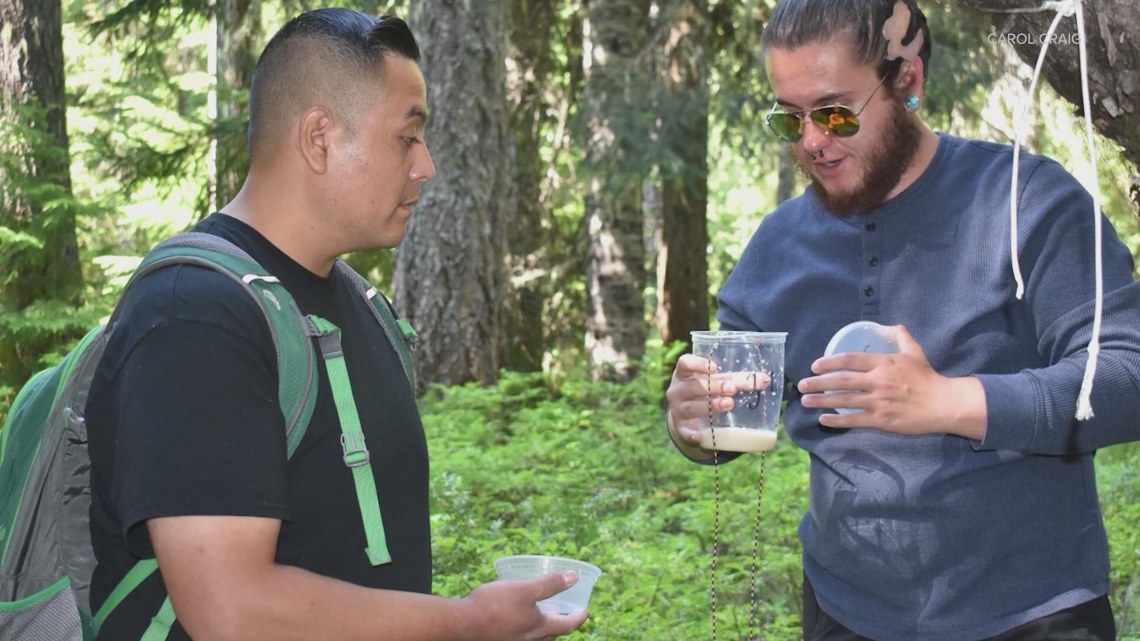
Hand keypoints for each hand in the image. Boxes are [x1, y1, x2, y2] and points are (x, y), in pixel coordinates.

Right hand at [461, 571, 588, 639]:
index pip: (568, 626)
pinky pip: (521, 638)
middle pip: (553, 636)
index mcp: (539, 628)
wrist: (462, 623)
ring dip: (544, 630)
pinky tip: (518, 620)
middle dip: (562, 625)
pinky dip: (527, 631)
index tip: (586, 610)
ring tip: (542, 617)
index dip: (579, 617)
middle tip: (565, 613)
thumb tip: (574, 577)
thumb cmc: (494, 605)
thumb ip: (550, 584)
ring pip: (537, 639)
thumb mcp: (525, 589)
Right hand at [665, 354, 770, 448]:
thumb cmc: (707, 390)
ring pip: (690, 407)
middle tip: (732, 389)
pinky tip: (700, 436)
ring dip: (710, 406)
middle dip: (713, 387)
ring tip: (728, 404)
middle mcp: (677, 389)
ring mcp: (677, 408)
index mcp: (684, 373)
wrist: (689, 415)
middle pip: (693, 387)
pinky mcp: (680, 426)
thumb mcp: (718, 382)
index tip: (715, 368)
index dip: (698, 364)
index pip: (685, 363)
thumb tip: (765, 379)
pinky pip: (684, 431)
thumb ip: (739, 380)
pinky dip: (691, 434)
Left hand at [797, 325, 985, 438]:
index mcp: (883, 363)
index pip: (849, 360)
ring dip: (821, 401)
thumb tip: (883, 326)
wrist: (943, 403)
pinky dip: (837, 420)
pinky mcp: (882, 420)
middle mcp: (877, 381)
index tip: (815, 365)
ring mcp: (878, 401)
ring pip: (843, 400)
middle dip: (818, 383)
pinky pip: (854, 419)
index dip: (829, 362)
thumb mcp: (914, 351)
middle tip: (801, 385)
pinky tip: (824, 420)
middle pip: (841, 380)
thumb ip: (899, 335)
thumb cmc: (927, 377)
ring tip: (805, 401)